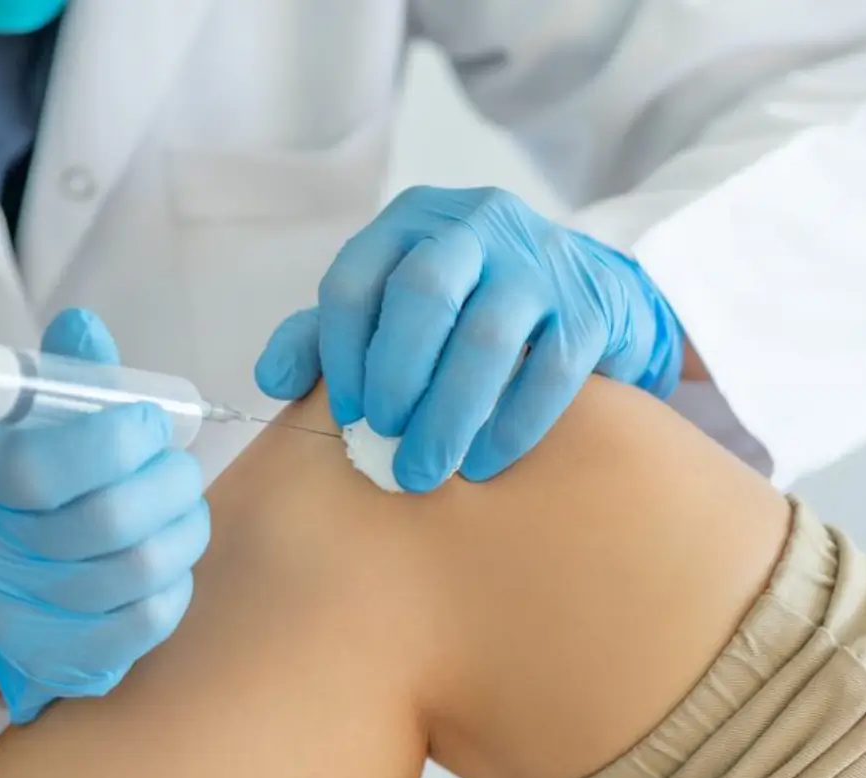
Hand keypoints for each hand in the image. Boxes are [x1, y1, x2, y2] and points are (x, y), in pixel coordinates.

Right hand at [0, 310, 209, 722]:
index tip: (150, 423)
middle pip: (109, 521)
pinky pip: (151, 619)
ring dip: (184, 527)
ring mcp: (23, 616)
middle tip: (177, 467)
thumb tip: (84, 327)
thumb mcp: (34, 422)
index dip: (115, 440)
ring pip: (142, 568)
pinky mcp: (64, 659)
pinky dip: (176, 580)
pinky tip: (166, 557)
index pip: (43, 467)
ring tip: (180, 507)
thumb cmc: (31, 490)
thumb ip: (69, 376)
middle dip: (170, 482)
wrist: (3, 584)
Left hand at [254, 185, 685, 492]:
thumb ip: (328, 334)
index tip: (346, 413)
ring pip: (487, 336)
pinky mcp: (591, 304)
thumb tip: (272, 378)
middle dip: (395, 376)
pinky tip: (484, 462)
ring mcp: (539, 260)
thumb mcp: (394, 302)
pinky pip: (552, 369)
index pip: (355, 278)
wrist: (593, 291)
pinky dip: (512, 424)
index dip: (341, 353)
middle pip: (422, 293)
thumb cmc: (469, 304)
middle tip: (382, 438)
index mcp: (412, 221)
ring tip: (426, 469)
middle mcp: (476, 225)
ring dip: (449, 413)